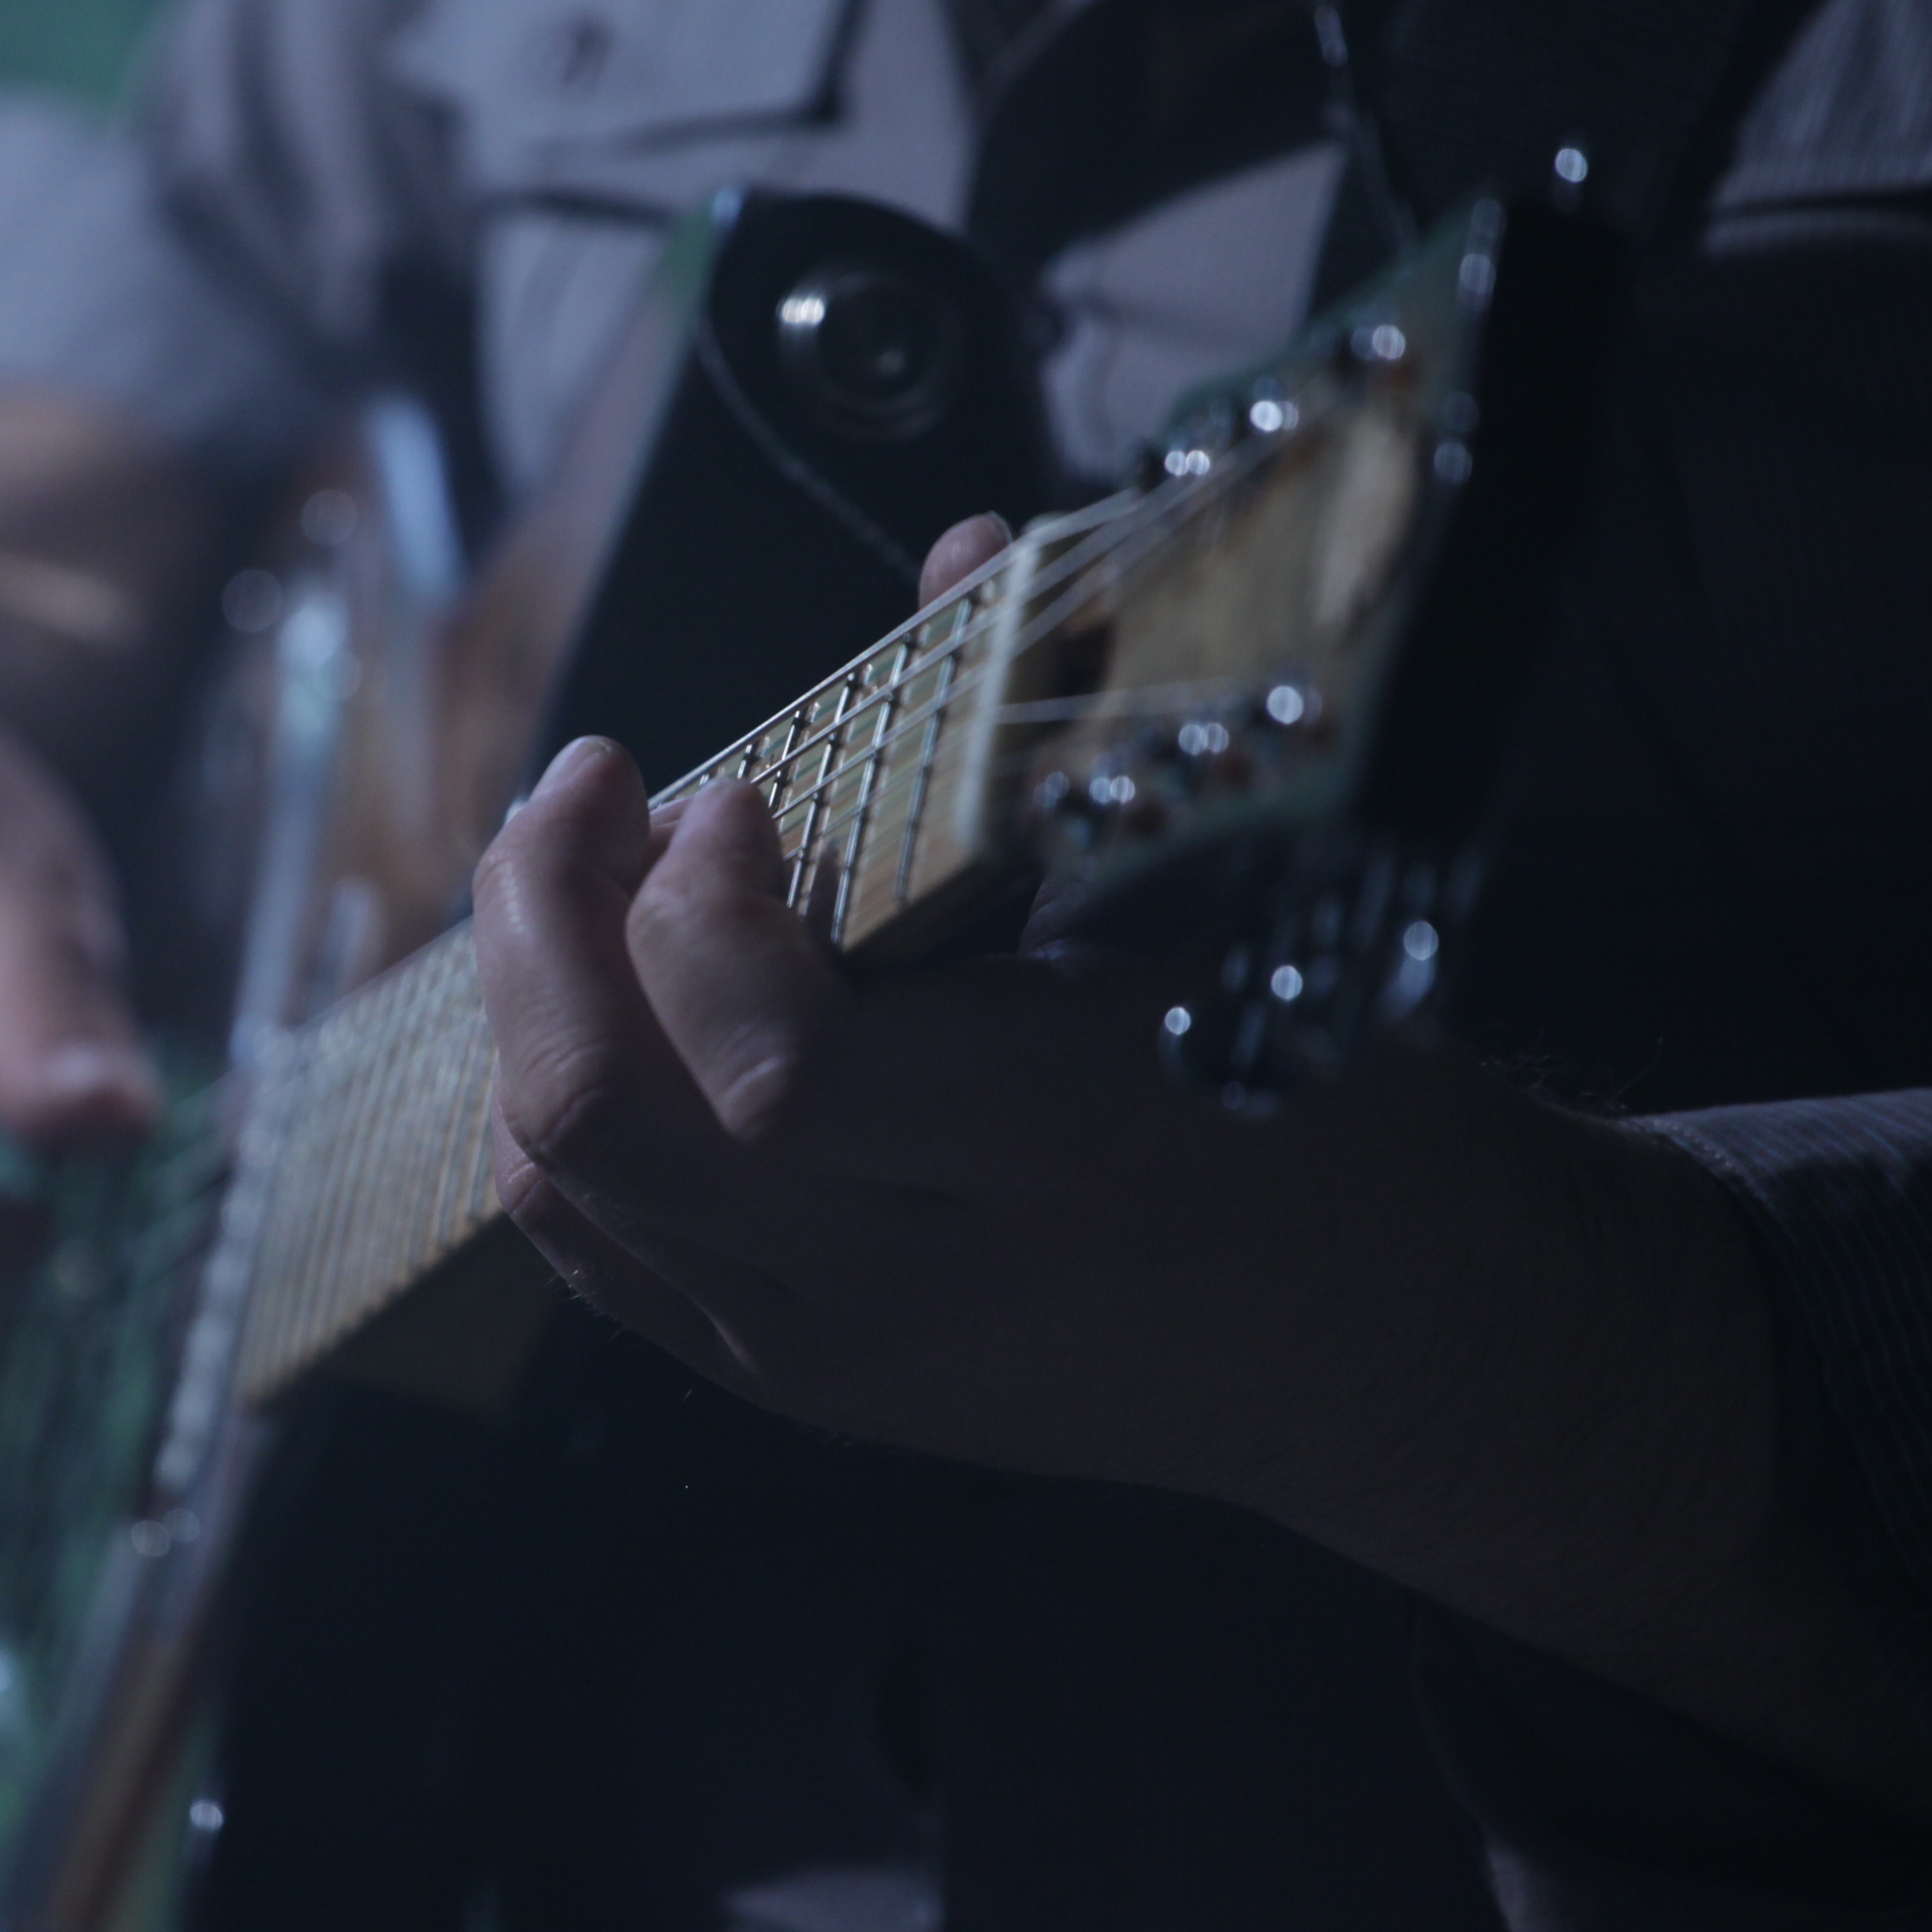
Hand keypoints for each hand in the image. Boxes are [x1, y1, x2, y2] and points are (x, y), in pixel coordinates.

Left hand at [467, 519, 1931, 1809]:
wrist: (1398, 1348)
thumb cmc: (1333, 1112)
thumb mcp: (1222, 916)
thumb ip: (1058, 740)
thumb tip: (963, 554)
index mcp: (1041, 1144)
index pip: (764, 1068)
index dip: (693, 907)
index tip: (733, 792)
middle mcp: (910, 1271)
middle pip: (602, 1119)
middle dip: (543, 917)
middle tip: (590, 790)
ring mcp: (832, 1346)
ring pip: (562, 1183)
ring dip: (532, 1000)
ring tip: (587, 879)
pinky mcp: (797, 1377)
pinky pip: (595, 1248)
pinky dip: (553, 1108)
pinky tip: (604, 1000)